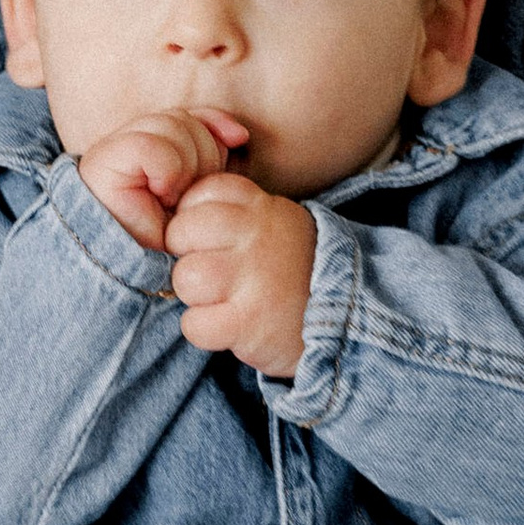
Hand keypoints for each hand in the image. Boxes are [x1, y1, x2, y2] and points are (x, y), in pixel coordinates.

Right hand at [77, 107, 249, 251]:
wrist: (133, 269)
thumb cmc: (166, 237)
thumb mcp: (200, 192)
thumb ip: (213, 156)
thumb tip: (239, 134)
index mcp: (150, 145)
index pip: (189, 114)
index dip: (214, 124)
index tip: (237, 140)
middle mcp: (128, 139)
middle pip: (183, 119)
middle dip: (202, 154)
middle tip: (189, 192)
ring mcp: (114, 146)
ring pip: (171, 125)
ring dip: (185, 165)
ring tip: (173, 196)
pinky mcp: (105, 158)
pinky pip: (153, 145)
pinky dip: (167, 170)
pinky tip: (161, 194)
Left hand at [165, 170, 319, 374]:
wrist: (347, 320)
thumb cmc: (295, 272)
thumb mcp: (276, 225)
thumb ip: (235, 213)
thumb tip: (176, 217)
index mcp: (262, 208)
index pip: (200, 193)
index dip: (192, 219)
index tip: (208, 240)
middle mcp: (257, 236)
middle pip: (182, 233)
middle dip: (186, 257)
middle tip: (211, 276)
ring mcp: (254, 278)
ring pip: (186, 278)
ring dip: (195, 297)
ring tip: (222, 302)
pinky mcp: (249, 321)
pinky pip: (194, 324)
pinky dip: (203, 330)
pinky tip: (226, 327)